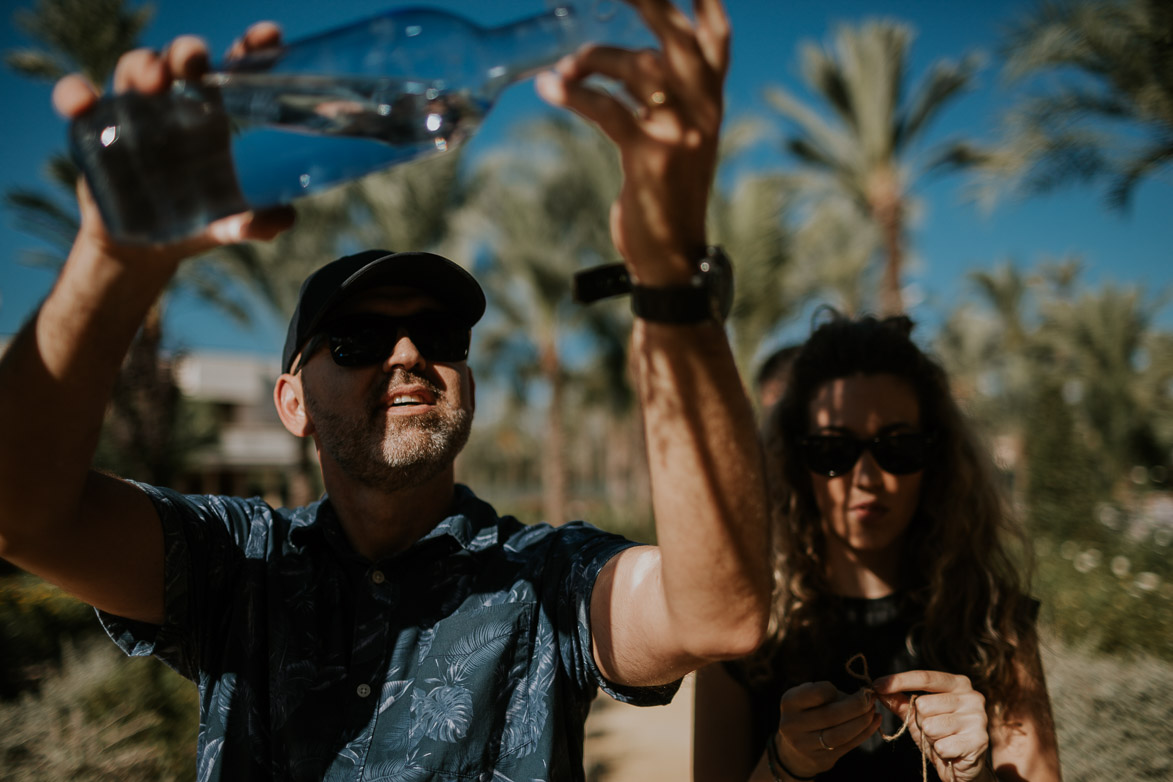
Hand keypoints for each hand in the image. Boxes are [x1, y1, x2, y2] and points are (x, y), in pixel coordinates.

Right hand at [52, 23, 293, 266]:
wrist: (142, 251)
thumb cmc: (195, 223)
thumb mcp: (230, 225)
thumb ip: (258, 222)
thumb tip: (283, 219)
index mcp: (216, 115)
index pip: (235, 71)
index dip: (251, 50)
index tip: (268, 35)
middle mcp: (175, 105)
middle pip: (181, 61)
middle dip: (187, 51)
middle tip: (195, 59)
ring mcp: (134, 112)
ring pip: (135, 68)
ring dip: (143, 66)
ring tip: (154, 83)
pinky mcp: (94, 129)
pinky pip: (79, 100)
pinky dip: (74, 93)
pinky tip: (82, 102)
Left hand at [535, 0, 726, 283]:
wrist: (672, 256)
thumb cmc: (666, 194)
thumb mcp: (678, 140)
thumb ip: (663, 98)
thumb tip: (614, 59)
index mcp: (712, 102)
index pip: (717, 38)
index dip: (704, 3)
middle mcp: (704, 110)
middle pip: (679, 38)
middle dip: (647, 1)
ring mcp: (681, 132)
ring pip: (639, 67)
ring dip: (594, 58)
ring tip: (564, 68)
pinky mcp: (650, 156)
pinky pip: (608, 108)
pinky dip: (574, 93)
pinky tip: (550, 87)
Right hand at [774, 682, 880, 778]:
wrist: (794, 749)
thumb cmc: (808, 713)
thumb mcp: (809, 698)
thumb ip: (831, 694)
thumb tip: (865, 696)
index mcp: (789, 702)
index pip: (818, 693)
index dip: (835, 689)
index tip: (842, 688)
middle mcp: (792, 725)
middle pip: (831, 715)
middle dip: (857, 705)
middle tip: (871, 697)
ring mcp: (804, 745)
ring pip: (840, 734)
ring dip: (863, 721)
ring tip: (873, 710)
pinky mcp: (820, 760)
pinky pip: (847, 746)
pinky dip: (865, 733)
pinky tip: (875, 722)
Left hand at [873, 670, 990, 781]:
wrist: (962, 768)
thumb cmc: (940, 735)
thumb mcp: (917, 716)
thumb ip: (899, 701)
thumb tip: (878, 689)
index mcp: (959, 683)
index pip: (925, 677)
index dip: (899, 680)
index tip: (876, 685)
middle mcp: (972, 696)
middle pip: (924, 704)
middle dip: (921, 721)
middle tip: (933, 730)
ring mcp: (978, 718)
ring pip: (931, 725)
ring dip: (930, 737)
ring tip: (943, 739)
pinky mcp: (979, 741)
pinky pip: (942, 745)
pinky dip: (940, 751)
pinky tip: (950, 751)